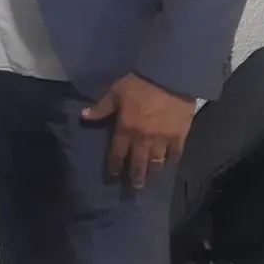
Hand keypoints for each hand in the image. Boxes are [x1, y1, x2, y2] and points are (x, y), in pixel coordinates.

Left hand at [83, 73, 195, 188]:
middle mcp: (143, 139)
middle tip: (135, 188)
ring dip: (152, 171)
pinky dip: (172, 160)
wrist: (170, 76)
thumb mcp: (115, 91)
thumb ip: (101, 107)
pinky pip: (175, 153)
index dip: (115, 165)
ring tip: (151, 179)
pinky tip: (169, 164)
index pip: (118, 153)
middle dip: (135, 177)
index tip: (114, 175)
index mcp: (125, 129)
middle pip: (138, 163)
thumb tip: (83, 116)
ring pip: (156, 161)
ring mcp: (163, 139)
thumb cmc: (139, 82)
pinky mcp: (180, 135)